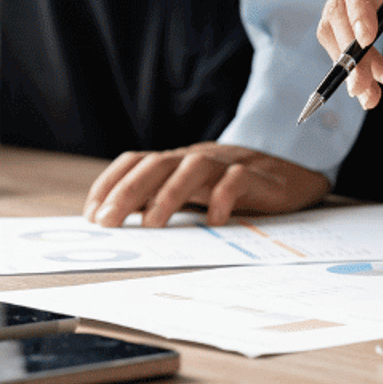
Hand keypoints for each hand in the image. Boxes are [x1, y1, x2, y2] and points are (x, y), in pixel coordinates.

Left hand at [84, 143, 330, 227]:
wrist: (290, 175)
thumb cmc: (232, 189)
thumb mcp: (192, 194)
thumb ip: (160, 201)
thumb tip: (116, 223)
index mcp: (177, 161)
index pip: (135, 162)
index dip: (109, 184)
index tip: (92, 215)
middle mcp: (196, 158)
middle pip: (157, 164)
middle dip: (127, 192)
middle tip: (108, 222)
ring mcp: (226, 164)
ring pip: (194, 167)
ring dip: (168, 194)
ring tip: (152, 225)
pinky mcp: (257, 176)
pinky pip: (238, 179)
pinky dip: (223, 197)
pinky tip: (214, 221)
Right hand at [318, 0, 382, 108]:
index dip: (356, 7)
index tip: (367, 40)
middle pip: (339, 5)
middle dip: (349, 48)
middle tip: (364, 84)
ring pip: (337, 28)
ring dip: (352, 64)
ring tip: (372, 94)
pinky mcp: (359, 6)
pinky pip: (349, 39)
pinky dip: (360, 65)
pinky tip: (377, 84)